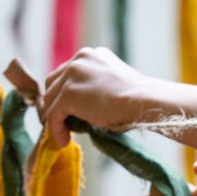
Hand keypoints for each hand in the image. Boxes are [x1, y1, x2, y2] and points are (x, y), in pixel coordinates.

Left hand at [41, 46, 155, 146]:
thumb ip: (97, 88)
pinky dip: (56, 128)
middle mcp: (79, 59)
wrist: (145, 101)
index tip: (70, 110)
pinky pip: (54, 113)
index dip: (65, 93)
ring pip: (50, 98)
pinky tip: (63, 140)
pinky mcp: (69, 93)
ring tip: (64, 134)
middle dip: (55, 103)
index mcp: (91, 55)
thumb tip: (86, 109)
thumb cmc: (140, 100)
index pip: (68, 73)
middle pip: (53, 82)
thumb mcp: (115, 85)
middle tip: (63, 122)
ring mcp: (72, 75)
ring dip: (55, 117)